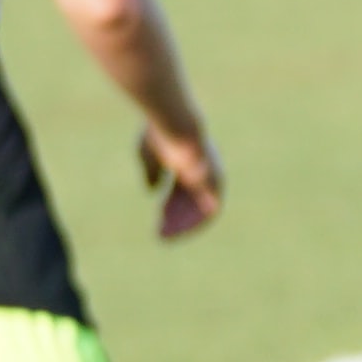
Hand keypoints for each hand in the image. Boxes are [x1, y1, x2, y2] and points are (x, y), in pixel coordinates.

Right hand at [143, 124, 225, 239]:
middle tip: (163, 233)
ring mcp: (209, 179)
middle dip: (176, 219)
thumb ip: (151, 170)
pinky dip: (194, 222)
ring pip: (200, 210)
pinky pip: (208, 211)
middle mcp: (201, 173)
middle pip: (191, 203)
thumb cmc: (161, 134)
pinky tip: (179, 230)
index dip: (170, 206)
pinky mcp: (213, 185)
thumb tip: (152, 190)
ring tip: (168, 236)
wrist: (176, 125)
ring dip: (185, 225)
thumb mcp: (148, 153)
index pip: (182, 191)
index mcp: (187, 163)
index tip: (160, 218)